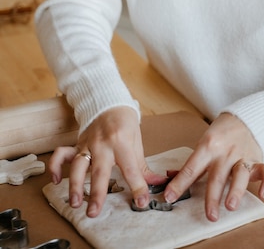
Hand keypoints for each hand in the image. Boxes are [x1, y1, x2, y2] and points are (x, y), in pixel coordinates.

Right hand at [48, 106, 165, 216]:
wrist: (109, 102)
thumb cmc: (124, 122)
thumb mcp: (137, 141)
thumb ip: (142, 166)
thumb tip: (157, 183)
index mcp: (121, 142)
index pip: (130, 168)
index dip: (137, 186)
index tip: (141, 201)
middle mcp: (103, 145)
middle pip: (99, 170)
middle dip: (96, 193)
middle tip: (94, 212)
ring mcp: (87, 145)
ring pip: (77, 165)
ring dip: (74, 185)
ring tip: (75, 202)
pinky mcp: (77, 144)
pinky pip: (61, 154)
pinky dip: (55, 166)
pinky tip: (56, 181)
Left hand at [163, 112, 263, 220]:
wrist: (245, 117)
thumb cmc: (221, 134)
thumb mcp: (204, 143)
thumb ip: (192, 163)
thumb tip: (169, 178)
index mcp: (207, 147)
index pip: (191, 167)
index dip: (180, 183)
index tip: (170, 197)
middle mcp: (225, 152)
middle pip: (217, 176)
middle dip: (212, 196)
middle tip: (210, 215)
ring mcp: (242, 156)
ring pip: (240, 174)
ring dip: (236, 191)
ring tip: (231, 206)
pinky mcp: (257, 159)